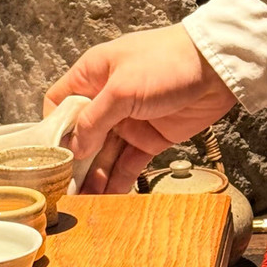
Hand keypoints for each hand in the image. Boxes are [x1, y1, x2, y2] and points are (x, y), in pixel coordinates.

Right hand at [44, 24, 237, 193]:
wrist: (217, 68)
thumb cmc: (167, 63)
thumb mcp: (122, 88)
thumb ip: (94, 118)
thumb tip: (74, 147)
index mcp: (93, 74)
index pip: (59, 102)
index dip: (52, 127)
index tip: (49, 154)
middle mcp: (107, 99)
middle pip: (81, 135)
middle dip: (73, 161)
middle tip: (62, 190)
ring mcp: (129, 120)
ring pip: (104, 154)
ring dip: (93, 177)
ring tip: (81, 203)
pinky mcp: (151, 138)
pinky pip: (128, 163)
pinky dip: (118, 181)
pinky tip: (106, 199)